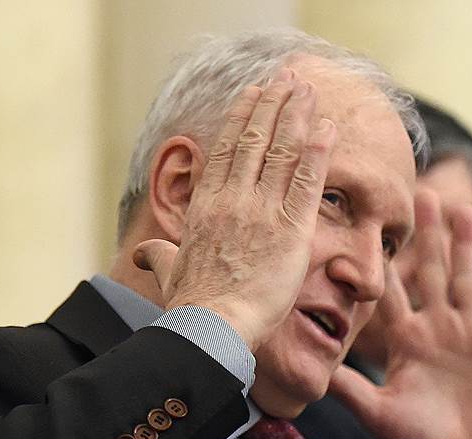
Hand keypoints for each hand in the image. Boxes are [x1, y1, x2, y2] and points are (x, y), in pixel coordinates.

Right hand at [134, 69, 336, 350]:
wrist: (211, 326)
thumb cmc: (190, 305)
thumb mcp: (169, 271)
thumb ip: (159, 255)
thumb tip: (143, 254)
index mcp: (206, 205)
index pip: (227, 149)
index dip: (243, 117)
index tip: (254, 94)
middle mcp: (233, 199)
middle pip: (256, 139)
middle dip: (274, 105)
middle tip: (288, 80)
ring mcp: (261, 211)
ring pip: (282, 152)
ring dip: (297, 116)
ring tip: (310, 90)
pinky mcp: (290, 229)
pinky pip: (306, 183)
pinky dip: (318, 153)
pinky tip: (328, 128)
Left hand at [329, 189, 471, 438]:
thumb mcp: (377, 414)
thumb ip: (350, 389)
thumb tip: (311, 368)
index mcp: (405, 339)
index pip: (392, 292)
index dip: (384, 260)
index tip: (374, 224)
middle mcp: (436, 329)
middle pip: (431, 272)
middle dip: (428, 235)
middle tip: (423, 193)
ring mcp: (470, 336)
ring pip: (466, 280)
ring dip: (466, 246)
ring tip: (462, 208)